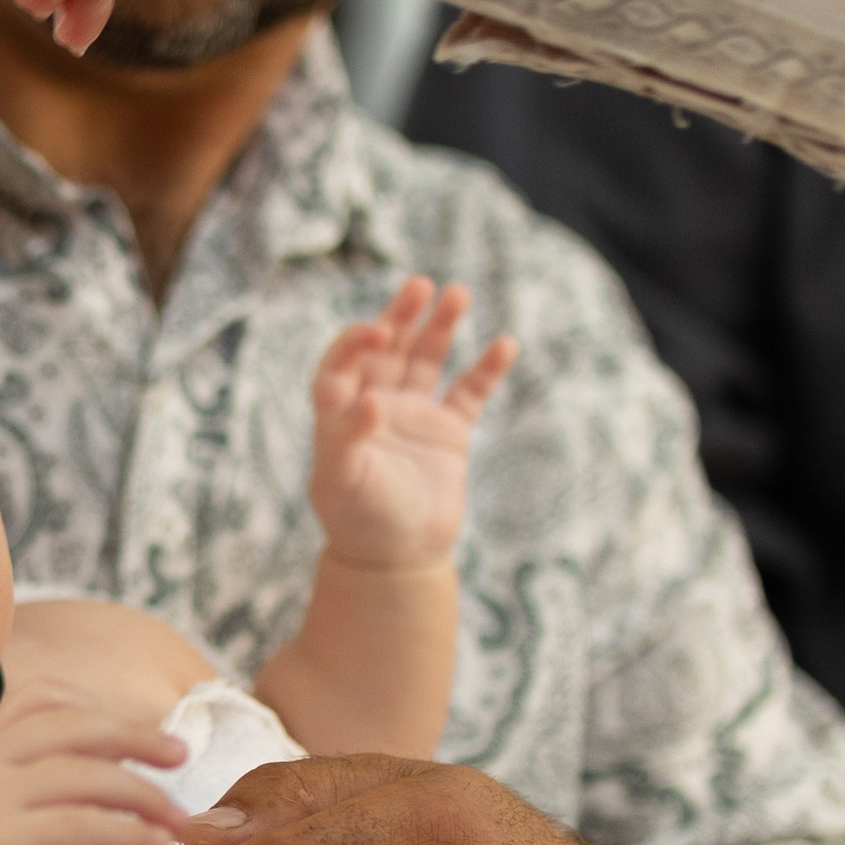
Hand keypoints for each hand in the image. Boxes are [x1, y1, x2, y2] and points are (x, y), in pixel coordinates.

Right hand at [0, 679, 189, 844]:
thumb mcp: (45, 809)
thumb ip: (78, 770)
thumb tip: (148, 740)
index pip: (44, 698)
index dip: (102, 710)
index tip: (148, 738)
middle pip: (70, 729)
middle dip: (135, 737)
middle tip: (182, 756)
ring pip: (79, 777)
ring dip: (142, 794)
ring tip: (179, 820)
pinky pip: (74, 826)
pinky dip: (126, 831)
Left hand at [312, 279, 515, 569]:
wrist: (397, 559)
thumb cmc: (357, 521)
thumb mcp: (340, 482)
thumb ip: (347, 439)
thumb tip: (368, 402)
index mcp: (340, 411)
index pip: (343, 361)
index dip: (356, 341)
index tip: (378, 331)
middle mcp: (375, 404)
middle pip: (387, 347)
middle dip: (401, 315)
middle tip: (420, 285)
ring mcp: (414, 415)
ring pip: (427, 359)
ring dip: (440, 327)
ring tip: (457, 293)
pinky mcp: (448, 432)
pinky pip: (469, 392)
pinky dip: (486, 369)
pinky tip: (504, 344)